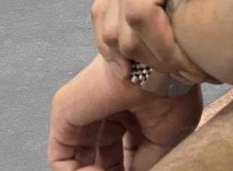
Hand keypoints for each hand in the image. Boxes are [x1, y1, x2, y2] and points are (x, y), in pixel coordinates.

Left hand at [49, 54, 201, 170]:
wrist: (160, 71)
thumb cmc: (172, 96)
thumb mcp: (166, 139)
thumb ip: (146, 163)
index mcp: (129, 114)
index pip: (119, 154)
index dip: (126, 169)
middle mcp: (106, 111)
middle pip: (99, 156)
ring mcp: (85, 112)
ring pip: (77, 159)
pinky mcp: (65, 113)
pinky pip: (60, 157)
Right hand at [94, 0, 232, 83]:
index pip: (142, 14)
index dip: (166, 49)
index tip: (198, 67)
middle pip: (128, 32)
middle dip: (161, 63)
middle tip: (198, 75)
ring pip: (114, 38)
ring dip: (145, 64)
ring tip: (182, 74)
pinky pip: (103, 31)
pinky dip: (116, 55)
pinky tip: (136, 71)